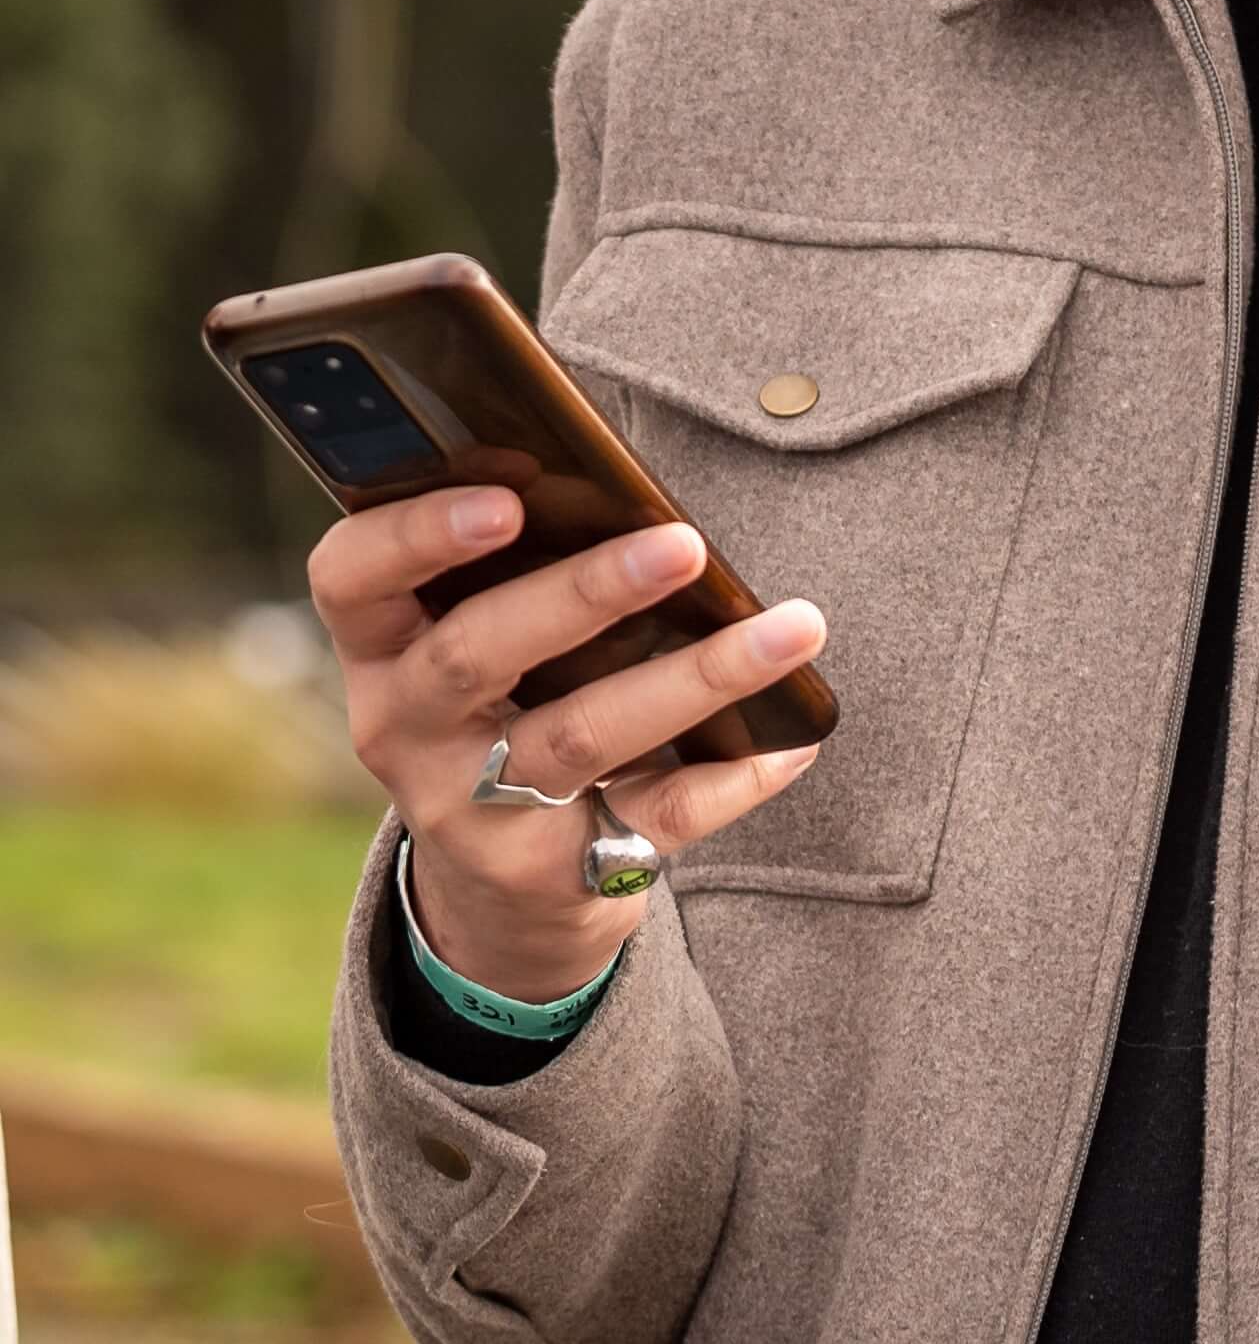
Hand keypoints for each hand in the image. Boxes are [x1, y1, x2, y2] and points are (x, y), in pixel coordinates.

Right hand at [308, 485, 825, 1000]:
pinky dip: (734, 774)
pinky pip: (653, 820)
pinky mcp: (552, 875)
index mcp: (381, 646)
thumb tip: (634, 478)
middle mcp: (405, 731)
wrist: (500, 891)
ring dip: (696, 677)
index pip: (351, 578)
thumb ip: (521, 561)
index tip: (507, 498)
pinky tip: (796, 736)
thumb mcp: (478, 632)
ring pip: (580, 738)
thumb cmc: (511, 699)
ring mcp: (471, 812)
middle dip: (583, 594)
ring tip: (795, 627)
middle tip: (683, 545)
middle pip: (474, 654)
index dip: (414, 536)